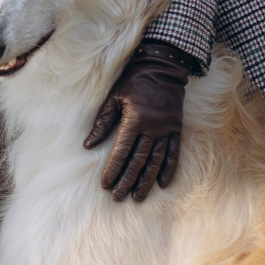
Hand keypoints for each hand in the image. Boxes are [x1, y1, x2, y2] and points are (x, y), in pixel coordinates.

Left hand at [84, 42, 201, 200]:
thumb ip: (103, 121)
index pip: (122, 150)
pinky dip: (169, 168)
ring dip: (147, 180)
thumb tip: (88, 145)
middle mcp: (153, 127)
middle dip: (127, 180)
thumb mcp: (114, 96)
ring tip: (139, 197)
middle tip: (119, 196)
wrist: (163, 66)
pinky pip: (174, 152)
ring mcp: (167, 129)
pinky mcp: (176, 128)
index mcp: (135, 119)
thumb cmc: (134, 80)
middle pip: (138, 160)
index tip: (106, 184)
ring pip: (156, 160)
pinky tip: (163, 184)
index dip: (113, 168)